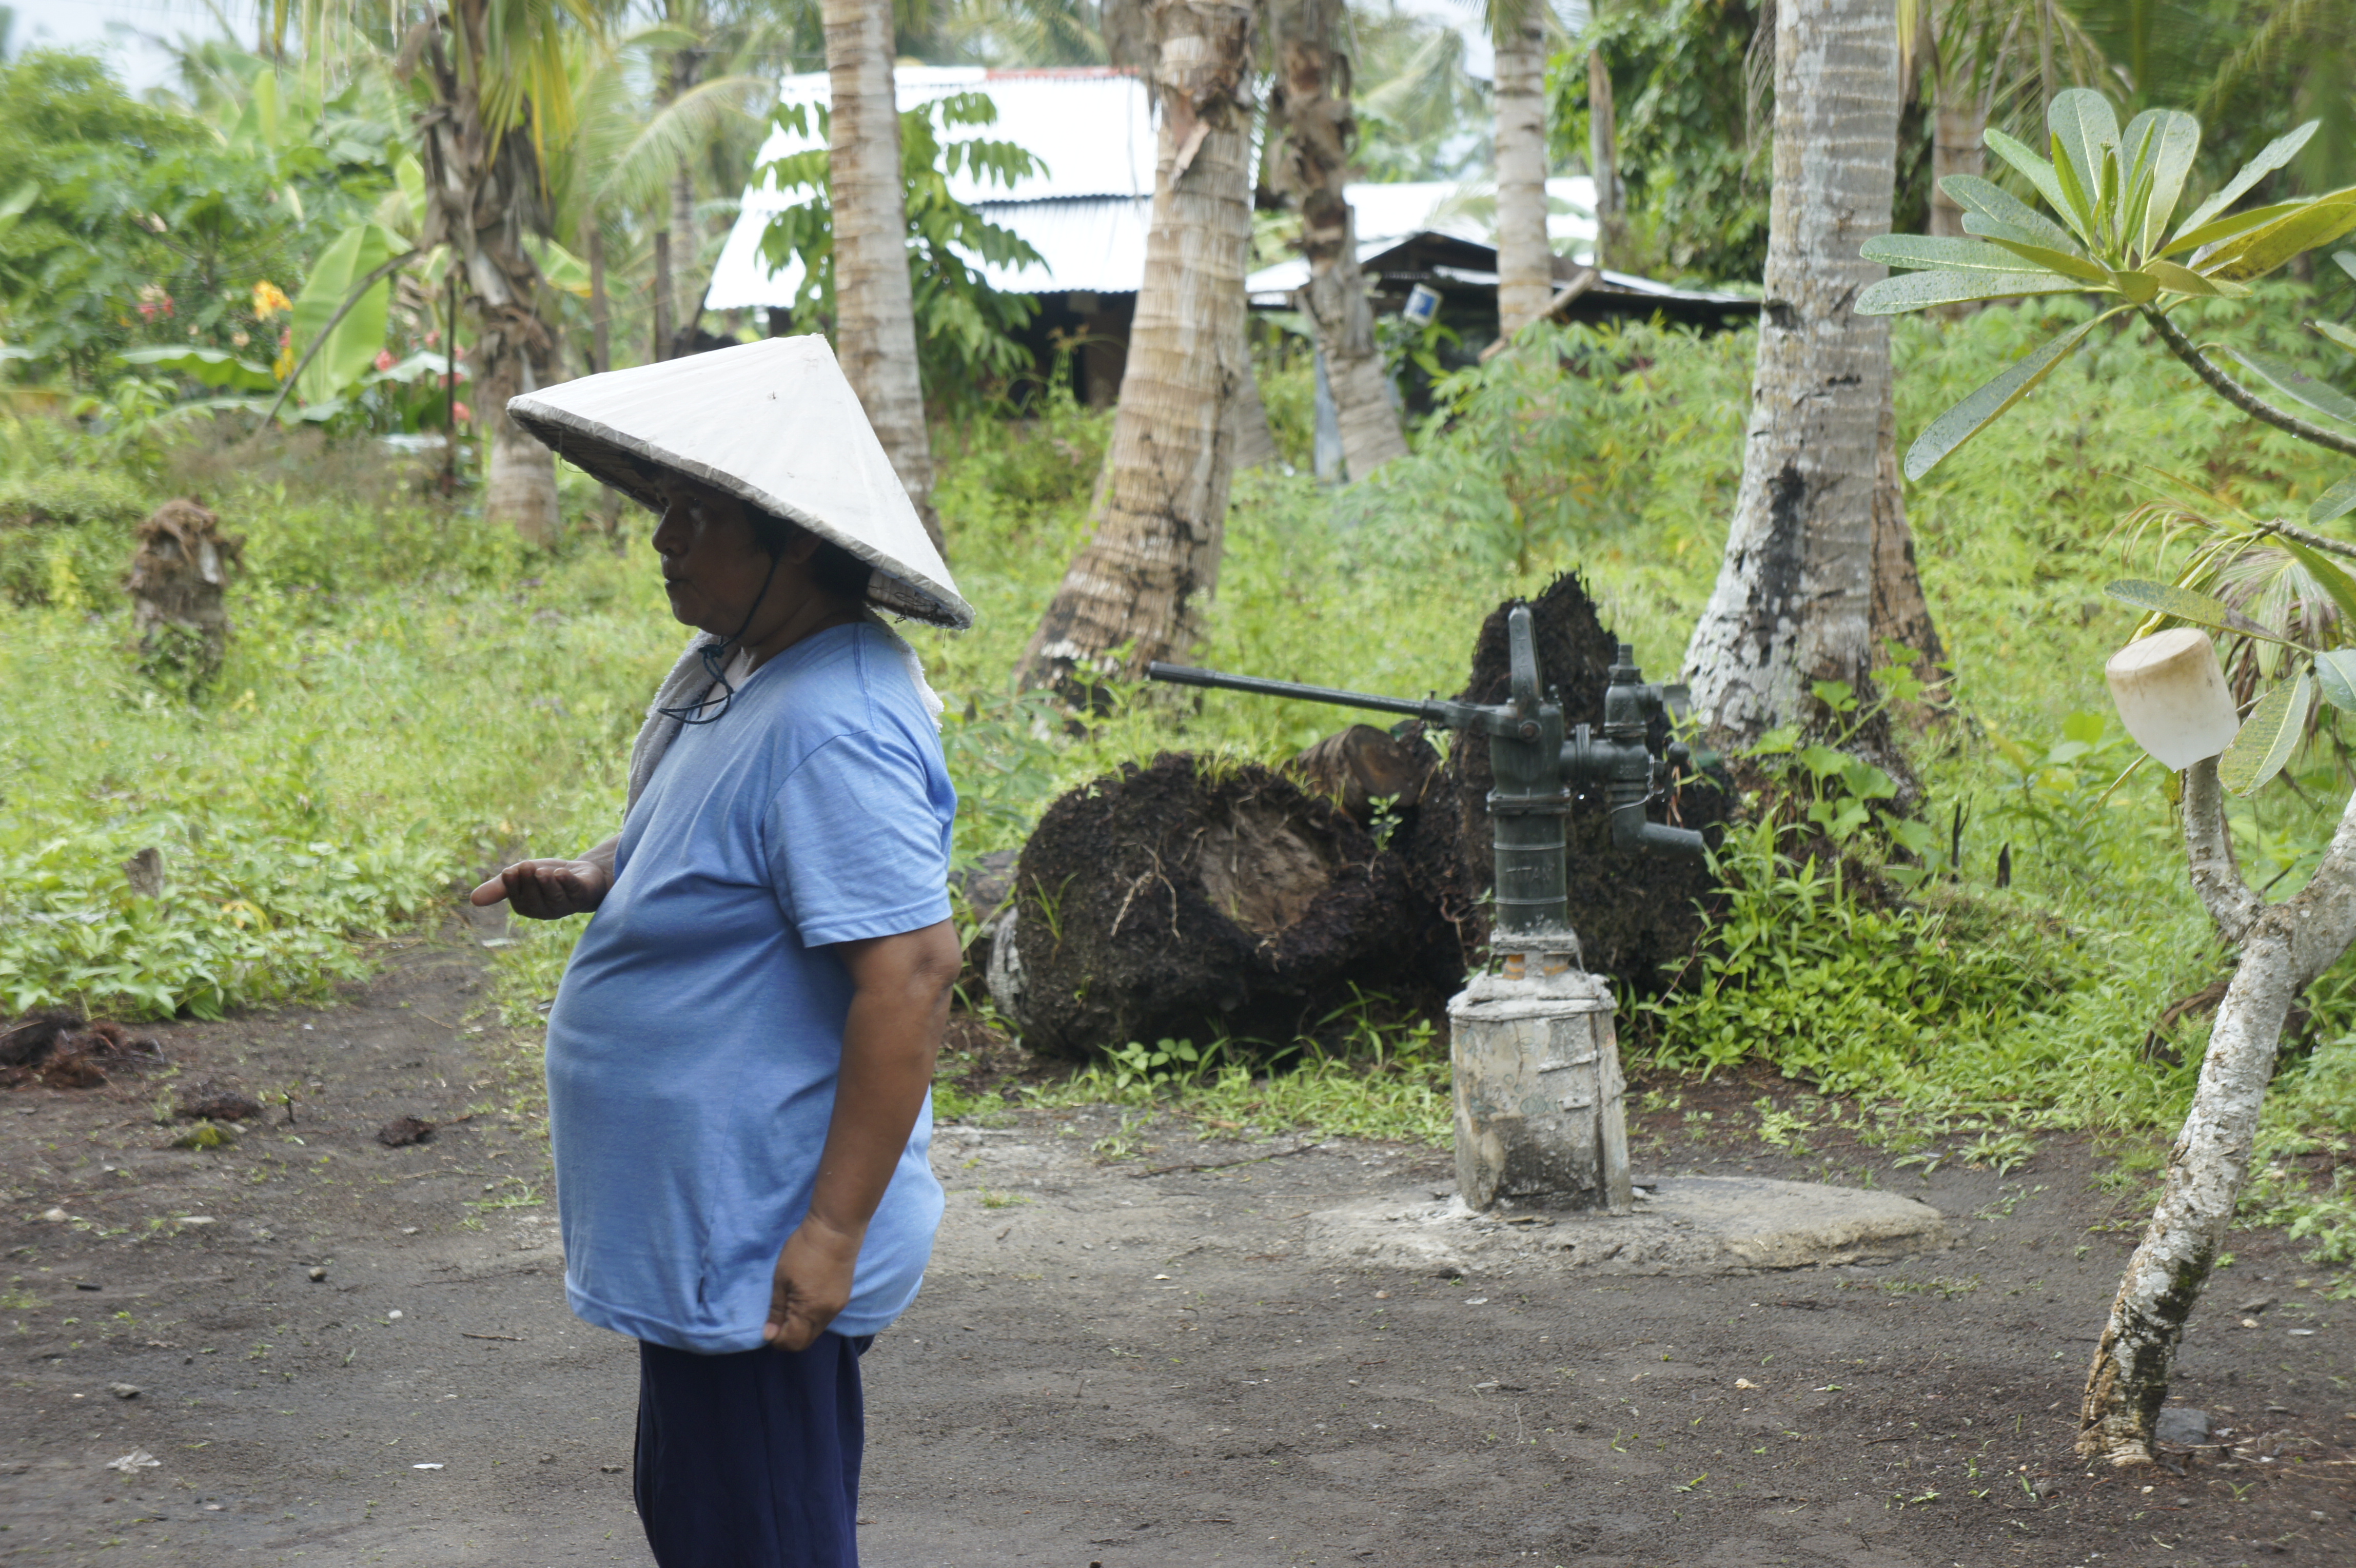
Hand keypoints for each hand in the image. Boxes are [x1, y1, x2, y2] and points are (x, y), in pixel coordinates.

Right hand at [469, 858, 609, 920]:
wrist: (579, 872)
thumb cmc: (545, 875)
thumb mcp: (520, 875)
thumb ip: (500, 886)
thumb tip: (473, 900)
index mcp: (526, 906)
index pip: (517, 898)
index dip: (513, 885)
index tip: (510, 870)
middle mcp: (545, 910)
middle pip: (534, 899)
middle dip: (529, 882)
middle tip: (525, 866)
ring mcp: (565, 906)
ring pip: (554, 897)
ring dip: (547, 884)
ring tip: (542, 871)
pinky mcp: (582, 895)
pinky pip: (574, 891)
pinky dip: (567, 881)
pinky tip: (561, 873)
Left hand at [764, 1215, 861, 1351]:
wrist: (835, 1229)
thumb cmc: (803, 1250)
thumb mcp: (781, 1279)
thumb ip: (776, 1310)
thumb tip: (769, 1336)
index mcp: (809, 1311)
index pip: (792, 1342)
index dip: (777, 1340)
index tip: (767, 1327)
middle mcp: (827, 1314)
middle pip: (806, 1340)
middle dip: (789, 1337)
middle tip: (776, 1320)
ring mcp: (838, 1306)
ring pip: (816, 1330)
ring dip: (801, 1327)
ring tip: (789, 1307)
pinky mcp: (844, 1297)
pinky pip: (825, 1318)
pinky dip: (812, 1318)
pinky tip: (804, 1301)